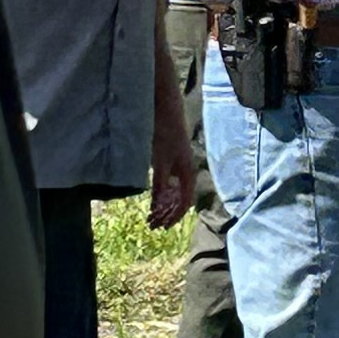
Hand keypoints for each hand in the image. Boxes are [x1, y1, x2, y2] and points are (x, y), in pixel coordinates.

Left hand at [147, 113, 195, 230]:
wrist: (166, 110)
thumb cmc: (165, 134)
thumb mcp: (160, 162)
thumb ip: (159, 184)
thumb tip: (157, 206)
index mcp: (187, 173)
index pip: (185, 202)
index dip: (174, 216)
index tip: (162, 227)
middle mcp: (186, 172)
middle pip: (180, 199)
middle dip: (167, 213)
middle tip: (152, 224)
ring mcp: (179, 165)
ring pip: (174, 191)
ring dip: (164, 204)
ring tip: (151, 214)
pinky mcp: (172, 159)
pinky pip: (169, 182)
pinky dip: (162, 192)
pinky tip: (154, 197)